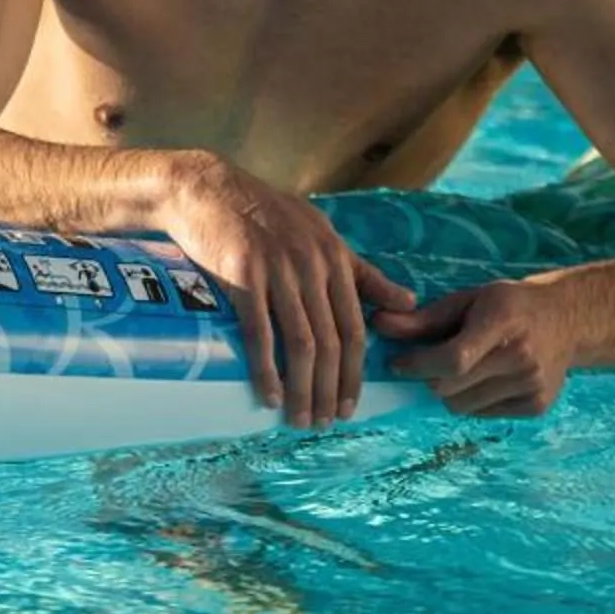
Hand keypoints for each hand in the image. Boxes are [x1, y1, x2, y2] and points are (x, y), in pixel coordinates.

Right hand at [158, 154, 419, 428]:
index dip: (354, 373)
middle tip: (324, 423)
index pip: (355, 328)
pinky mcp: (243, 275)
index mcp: (335, 258)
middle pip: (331, 342)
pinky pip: (261, 332)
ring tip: (299, 419)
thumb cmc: (264, 213)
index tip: (349, 406)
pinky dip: (266, 369)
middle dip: (330, 389)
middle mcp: (312, 266)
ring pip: (301, 343)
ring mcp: (278, 271)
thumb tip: (408, 302)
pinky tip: (269, 395)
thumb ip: (362, 272)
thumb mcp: (322, 234)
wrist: (206, 190)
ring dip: (303, 388)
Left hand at [374, 281, 572, 417]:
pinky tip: (485, 379)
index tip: (398, 362)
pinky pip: (483, 414)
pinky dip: (472, 401)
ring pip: (463, 407)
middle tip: (428, 364)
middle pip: (452, 388)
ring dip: (449, 392)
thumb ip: (424, 318)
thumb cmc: (509, 305)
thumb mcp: (468, 299)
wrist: (567, 321)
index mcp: (502, 322)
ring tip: (460, 370)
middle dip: (429, 378)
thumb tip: (379, 325)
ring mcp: (532, 386)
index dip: (418, 365)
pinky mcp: (536, 407)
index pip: (453, 359)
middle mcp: (521, 358)